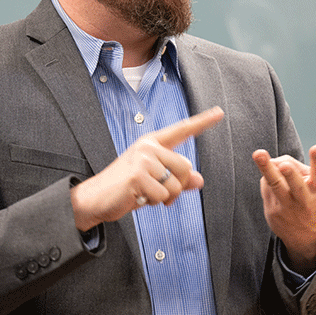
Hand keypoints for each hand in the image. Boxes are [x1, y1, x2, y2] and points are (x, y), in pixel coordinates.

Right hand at [71, 107, 224, 231]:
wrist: (95, 198)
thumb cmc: (124, 189)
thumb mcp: (154, 183)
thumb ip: (177, 180)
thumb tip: (199, 180)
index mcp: (151, 144)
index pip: (181, 131)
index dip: (202, 122)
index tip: (220, 112)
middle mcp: (148, 147)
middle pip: (185, 167)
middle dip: (177, 187)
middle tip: (158, 193)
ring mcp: (142, 159)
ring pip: (176, 184)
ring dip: (164, 197)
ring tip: (144, 194)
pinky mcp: (138, 175)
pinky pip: (163, 195)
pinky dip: (153, 202)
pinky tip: (137, 196)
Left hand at [252, 144, 315, 273]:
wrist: (308, 239)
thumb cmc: (312, 199)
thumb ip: (298, 169)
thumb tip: (274, 162)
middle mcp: (306, 200)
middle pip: (296, 184)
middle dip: (290, 174)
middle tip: (285, 164)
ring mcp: (288, 207)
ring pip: (275, 185)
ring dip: (266, 169)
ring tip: (258, 153)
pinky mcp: (273, 212)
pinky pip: (266, 186)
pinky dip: (268, 178)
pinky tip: (274, 180)